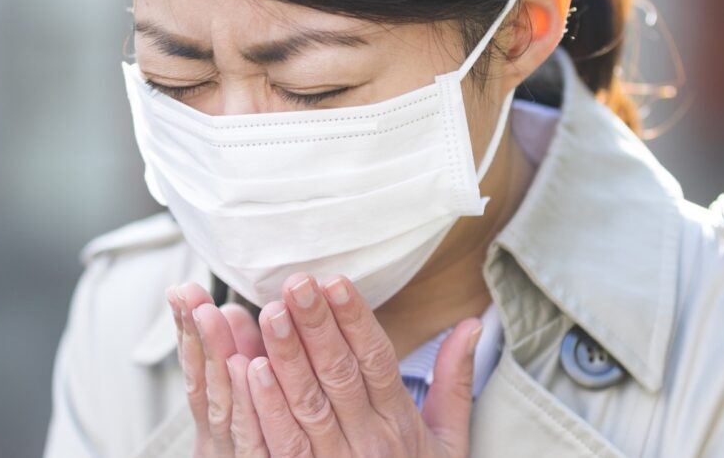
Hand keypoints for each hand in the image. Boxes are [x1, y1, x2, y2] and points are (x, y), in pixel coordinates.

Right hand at [167, 282, 267, 456]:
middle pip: (205, 386)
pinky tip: (246, 366)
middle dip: (197, 335)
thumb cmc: (259, 451)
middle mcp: (220, 445)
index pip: (196, 373)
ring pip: (225, 407)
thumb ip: (240, 360)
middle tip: (190, 293)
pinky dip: (249, 401)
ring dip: (217, 356)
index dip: (186, 332)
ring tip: (211, 315)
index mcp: (218, 425)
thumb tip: (230, 309)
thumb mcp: (247, 408)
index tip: (180, 291)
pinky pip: (257, 439)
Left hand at [168, 273, 482, 457]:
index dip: (355, 320)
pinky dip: (269, 407)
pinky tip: (251, 370)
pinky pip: (285, 443)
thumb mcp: (448, 440)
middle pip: (340, 374)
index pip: (377, 360)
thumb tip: (471, 324)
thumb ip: (454, 381)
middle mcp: (371, 440)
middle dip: (317, 325)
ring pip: (310, 403)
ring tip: (271, 314)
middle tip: (297, 283)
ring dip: (288, 356)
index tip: (336, 282)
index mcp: (401, 421)